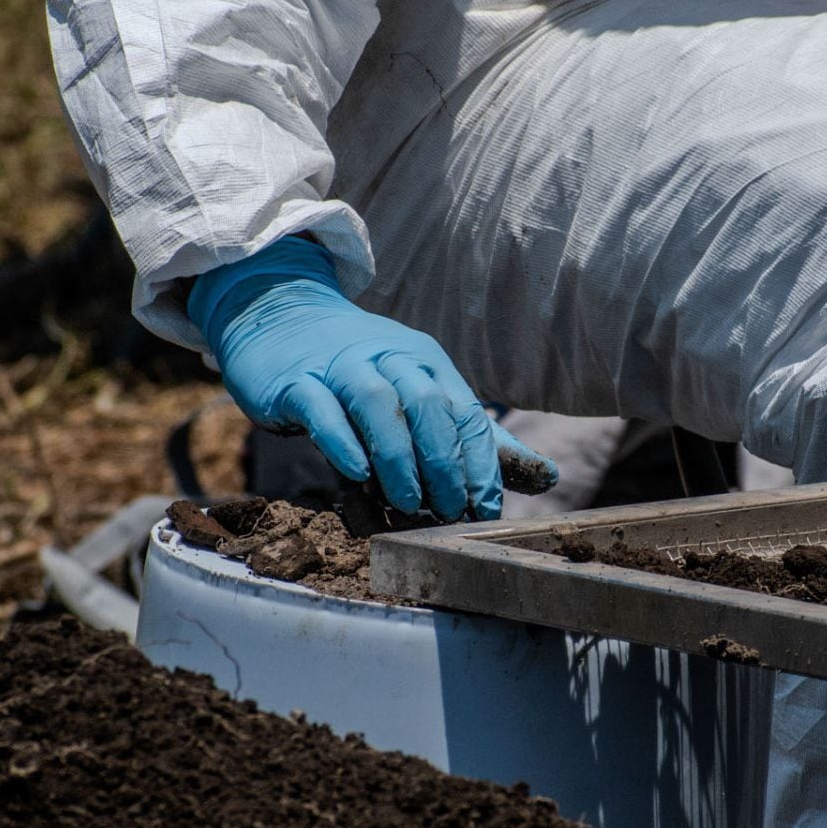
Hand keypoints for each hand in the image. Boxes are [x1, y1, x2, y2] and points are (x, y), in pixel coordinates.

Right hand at [190, 237, 555, 519]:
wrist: (280, 316)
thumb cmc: (359, 369)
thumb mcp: (419, 391)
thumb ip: (473, 438)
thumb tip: (546, 476)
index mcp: (426, 362)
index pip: (464, 412)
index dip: (479, 463)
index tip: (485, 508)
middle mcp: (389, 358)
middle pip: (428, 405)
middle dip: (445, 462)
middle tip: (451, 511)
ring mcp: (341, 366)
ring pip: (378, 404)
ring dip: (399, 456)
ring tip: (410, 503)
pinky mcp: (297, 381)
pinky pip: (323, 409)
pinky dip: (343, 440)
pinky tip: (358, 472)